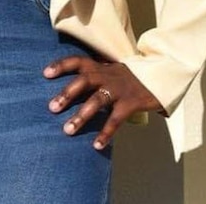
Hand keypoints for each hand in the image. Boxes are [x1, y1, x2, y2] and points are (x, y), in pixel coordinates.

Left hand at [43, 56, 161, 149]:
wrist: (160, 75)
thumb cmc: (129, 78)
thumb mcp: (110, 71)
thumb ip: (93, 76)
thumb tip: (70, 89)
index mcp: (100, 67)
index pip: (77, 61)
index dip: (61, 65)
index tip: (45, 74)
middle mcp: (107, 75)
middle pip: (84, 80)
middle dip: (67, 94)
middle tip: (52, 108)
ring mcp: (119, 89)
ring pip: (97, 101)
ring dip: (81, 116)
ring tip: (67, 130)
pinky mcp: (131, 102)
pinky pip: (116, 119)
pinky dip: (106, 133)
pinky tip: (96, 145)